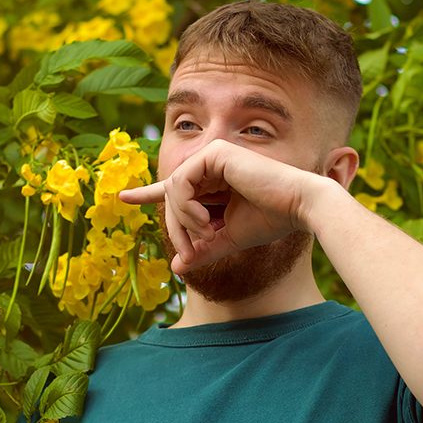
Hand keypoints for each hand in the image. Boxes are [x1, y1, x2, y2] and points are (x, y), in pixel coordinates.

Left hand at [119, 139, 321, 273]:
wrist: (299, 208)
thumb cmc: (271, 221)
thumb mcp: (229, 239)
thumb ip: (203, 250)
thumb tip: (176, 268)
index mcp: (214, 181)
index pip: (175, 187)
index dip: (148, 194)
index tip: (123, 198)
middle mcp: (210, 164)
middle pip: (171, 197)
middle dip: (176, 230)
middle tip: (191, 254)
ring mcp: (211, 155)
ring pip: (173, 191)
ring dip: (184, 222)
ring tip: (207, 236)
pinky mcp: (214, 153)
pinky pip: (181, 184)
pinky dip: (187, 208)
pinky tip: (207, 222)